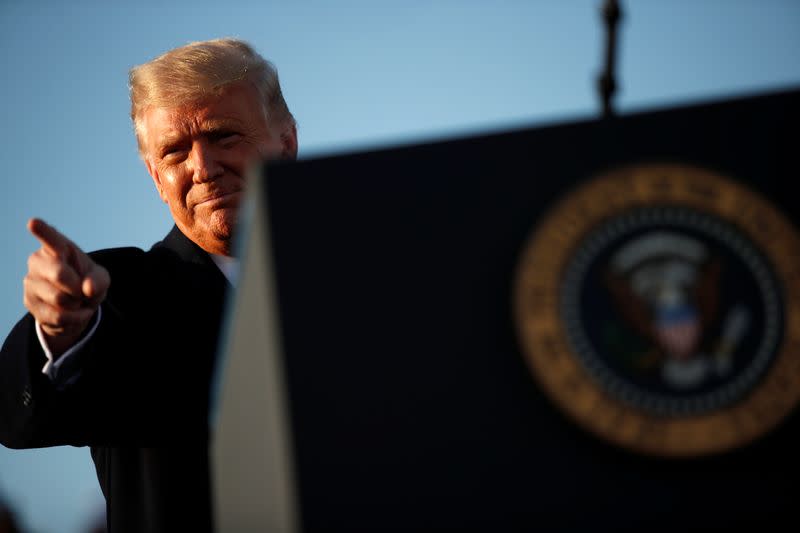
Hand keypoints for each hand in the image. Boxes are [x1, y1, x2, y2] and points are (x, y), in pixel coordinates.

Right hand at [23, 218, 109, 355]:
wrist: (76, 307)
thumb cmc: (87, 283)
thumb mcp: (100, 279)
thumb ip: (99, 280)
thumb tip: (87, 289)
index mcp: (57, 248)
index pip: (50, 238)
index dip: (42, 231)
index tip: (33, 222)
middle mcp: (38, 261)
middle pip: (59, 274)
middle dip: (78, 286)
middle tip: (82, 289)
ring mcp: (30, 282)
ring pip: (59, 298)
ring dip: (76, 304)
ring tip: (76, 300)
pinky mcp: (29, 303)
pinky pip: (58, 316)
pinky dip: (74, 318)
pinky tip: (75, 312)